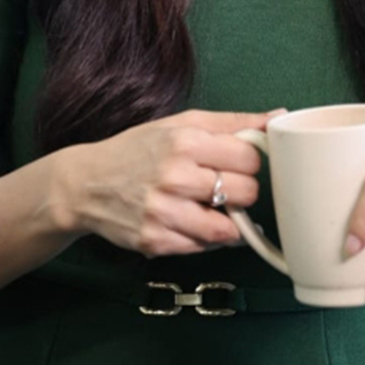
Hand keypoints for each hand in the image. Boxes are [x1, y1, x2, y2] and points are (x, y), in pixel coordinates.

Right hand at [59, 108, 278, 257]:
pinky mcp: (156, 242)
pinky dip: (205, 238)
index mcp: (185, 141)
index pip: (250, 158)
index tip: (236, 163)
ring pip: (229, 229)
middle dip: (241, 191)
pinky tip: (190, 221)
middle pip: (246, 193)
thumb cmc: (137, 150)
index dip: (248, 162)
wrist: (86, 184)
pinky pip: (204, 248)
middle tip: (222, 186)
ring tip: (210, 207)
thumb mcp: (181, 124)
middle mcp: (175, 177)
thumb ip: (232, 122)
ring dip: (227, 220)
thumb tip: (278, 117)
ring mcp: (165, 212)